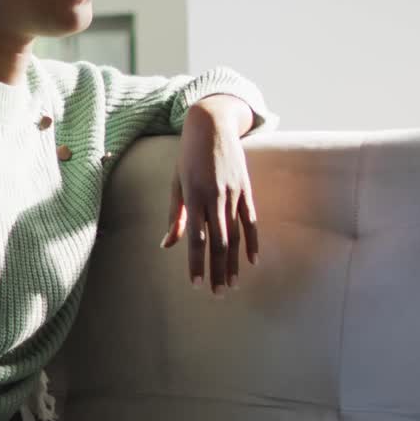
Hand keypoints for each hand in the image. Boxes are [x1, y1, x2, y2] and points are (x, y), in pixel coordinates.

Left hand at [160, 96, 258, 295]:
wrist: (211, 126)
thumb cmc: (187, 157)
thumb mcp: (176, 183)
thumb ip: (175, 216)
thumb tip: (167, 244)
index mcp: (194, 197)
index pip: (196, 239)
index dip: (196, 263)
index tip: (196, 284)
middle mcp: (215, 198)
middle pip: (218, 243)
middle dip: (217, 271)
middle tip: (217, 294)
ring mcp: (233, 194)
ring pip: (235, 236)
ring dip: (234, 262)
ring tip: (232, 284)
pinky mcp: (246, 189)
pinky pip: (251, 220)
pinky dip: (252, 241)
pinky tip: (252, 260)